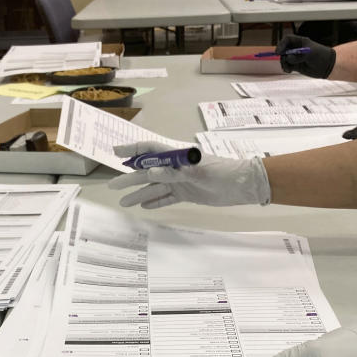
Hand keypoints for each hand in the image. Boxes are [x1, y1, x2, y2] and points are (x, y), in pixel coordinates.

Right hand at [108, 142, 271, 208]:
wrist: (243, 185)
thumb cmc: (223, 172)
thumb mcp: (199, 172)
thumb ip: (174, 173)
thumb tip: (150, 172)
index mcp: (177, 156)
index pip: (150, 149)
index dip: (132, 149)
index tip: (115, 152)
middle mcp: (175, 168)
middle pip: (147, 172)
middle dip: (130, 178)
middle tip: (113, 186)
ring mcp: (180, 182)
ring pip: (154, 187)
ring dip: (139, 194)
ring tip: (123, 202)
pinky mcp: (187, 194)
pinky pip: (167, 198)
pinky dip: (156, 202)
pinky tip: (144, 207)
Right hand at [274, 34, 335, 77]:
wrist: (327, 66)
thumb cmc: (320, 55)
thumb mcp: (310, 53)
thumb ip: (298, 56)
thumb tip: (287, 58)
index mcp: (301, 42)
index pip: (288, 40)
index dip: (282, 44)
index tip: (279, 51)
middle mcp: (297, 49)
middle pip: (284, 50)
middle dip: (282, 55)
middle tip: (284, 61)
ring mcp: (296, 57)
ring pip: (284, 59)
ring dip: (283, 63)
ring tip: (288, 68)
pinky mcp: (296, 66)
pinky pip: (287, 66)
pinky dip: (286, 68)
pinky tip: (289, 71)